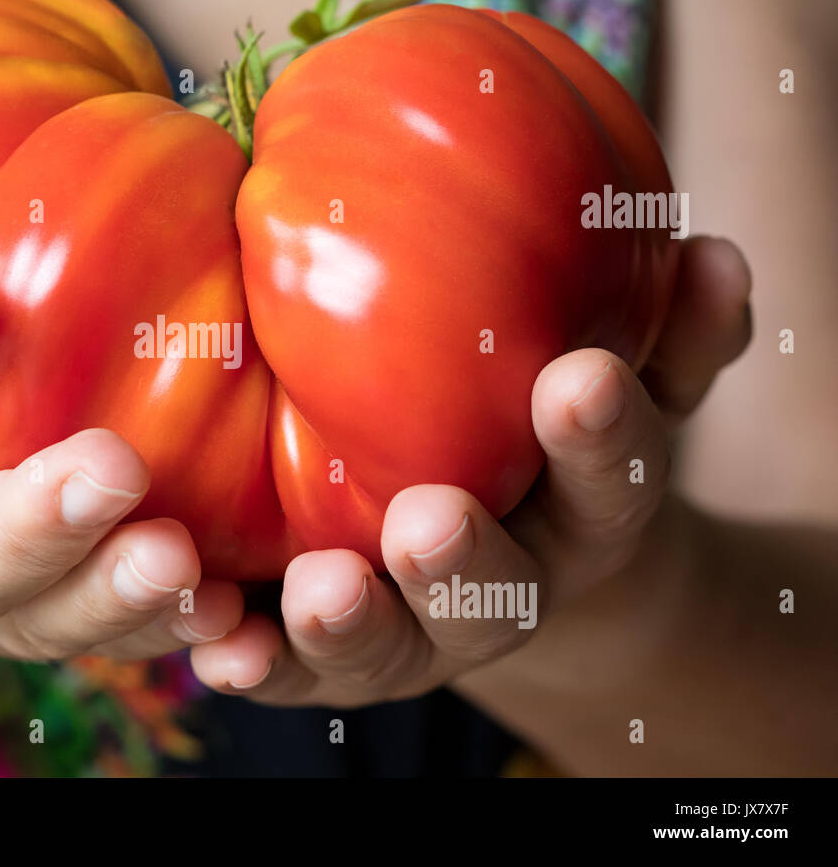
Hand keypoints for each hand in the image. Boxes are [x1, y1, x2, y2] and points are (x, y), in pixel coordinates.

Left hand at [190, 236, 751, 705]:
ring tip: (317, 591)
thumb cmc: (544, 434)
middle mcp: (504, 590)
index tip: (579, 377)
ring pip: (391, 649)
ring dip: (351, 625)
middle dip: (464, 562)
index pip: (610, 480)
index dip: (601, 437)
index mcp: (583, 516)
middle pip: (497, 594)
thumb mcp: (621, 378)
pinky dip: (259, 664)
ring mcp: (416, 635)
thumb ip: (668, 333)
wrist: (494, 543)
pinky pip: (294, 674)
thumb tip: (713, 257)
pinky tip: (218, 647)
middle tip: (428, 522)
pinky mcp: (330, 660)